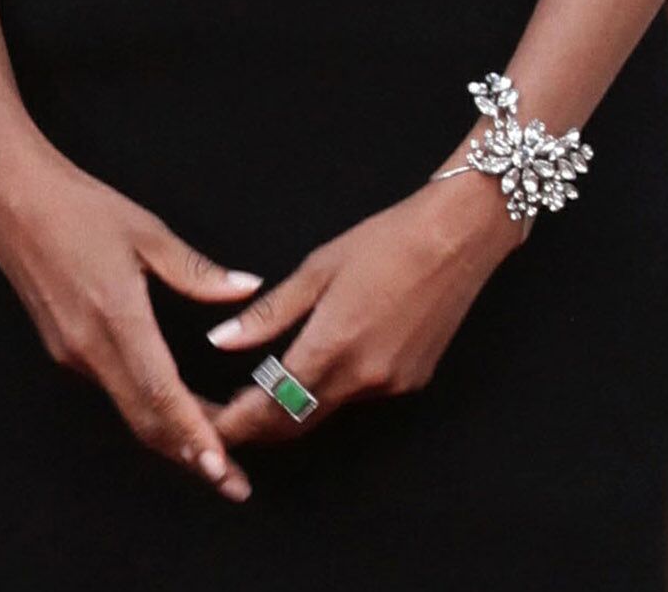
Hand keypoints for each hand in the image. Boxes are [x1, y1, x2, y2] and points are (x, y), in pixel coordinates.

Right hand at [0, 134, 265, 501]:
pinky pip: (113, 390)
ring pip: (130, 410)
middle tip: (234, 483)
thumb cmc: (77, 207)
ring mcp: (72, 352)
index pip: (162, 396)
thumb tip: (247, 289)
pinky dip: (148, 409)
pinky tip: (172, 407)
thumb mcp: (146, 232)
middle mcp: (90, 347)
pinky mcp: (63, 348)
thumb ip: (197, 272)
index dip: (196, 438)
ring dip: (172, 435)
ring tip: (214, 452)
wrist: (10, 198)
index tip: (225, 470)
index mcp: (116, 318)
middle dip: (192, 457)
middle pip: (147, 422)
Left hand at [202, 168, 527, 447]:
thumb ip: (267, 315)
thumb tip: (219, 341)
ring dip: (293, 410)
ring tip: (257, 392)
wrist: (456, 239)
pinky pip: (359, 397)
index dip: (239, 423)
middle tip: (226, 416)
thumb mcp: (315, 270)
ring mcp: (392, 384)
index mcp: (334, 347)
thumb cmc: (383, 243)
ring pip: (329, 411)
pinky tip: (311, 373)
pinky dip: (329, 394)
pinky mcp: (412, 381)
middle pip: (299, 422)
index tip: (211, 425)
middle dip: (260, 427)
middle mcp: (365, 377)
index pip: (274, 406)